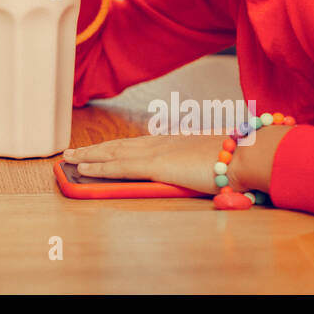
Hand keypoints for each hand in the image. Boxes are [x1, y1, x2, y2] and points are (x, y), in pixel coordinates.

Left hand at [63, 133, 232, 194]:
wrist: (246, 155)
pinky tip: (82, 168)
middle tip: (71, 151)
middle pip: (118, 146)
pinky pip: (118, 167)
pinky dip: (97, 167)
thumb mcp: (211, 161)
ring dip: (87, 156)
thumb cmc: (236, 160)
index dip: (114, 147)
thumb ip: (197, 165)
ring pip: (111, 154)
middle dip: (93, 149)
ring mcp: (155, 152)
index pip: (135, 144)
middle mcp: (160, 142)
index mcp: (172, 142)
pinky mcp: (154, 165)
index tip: (99, 148)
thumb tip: (197, 172)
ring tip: (68, 158)